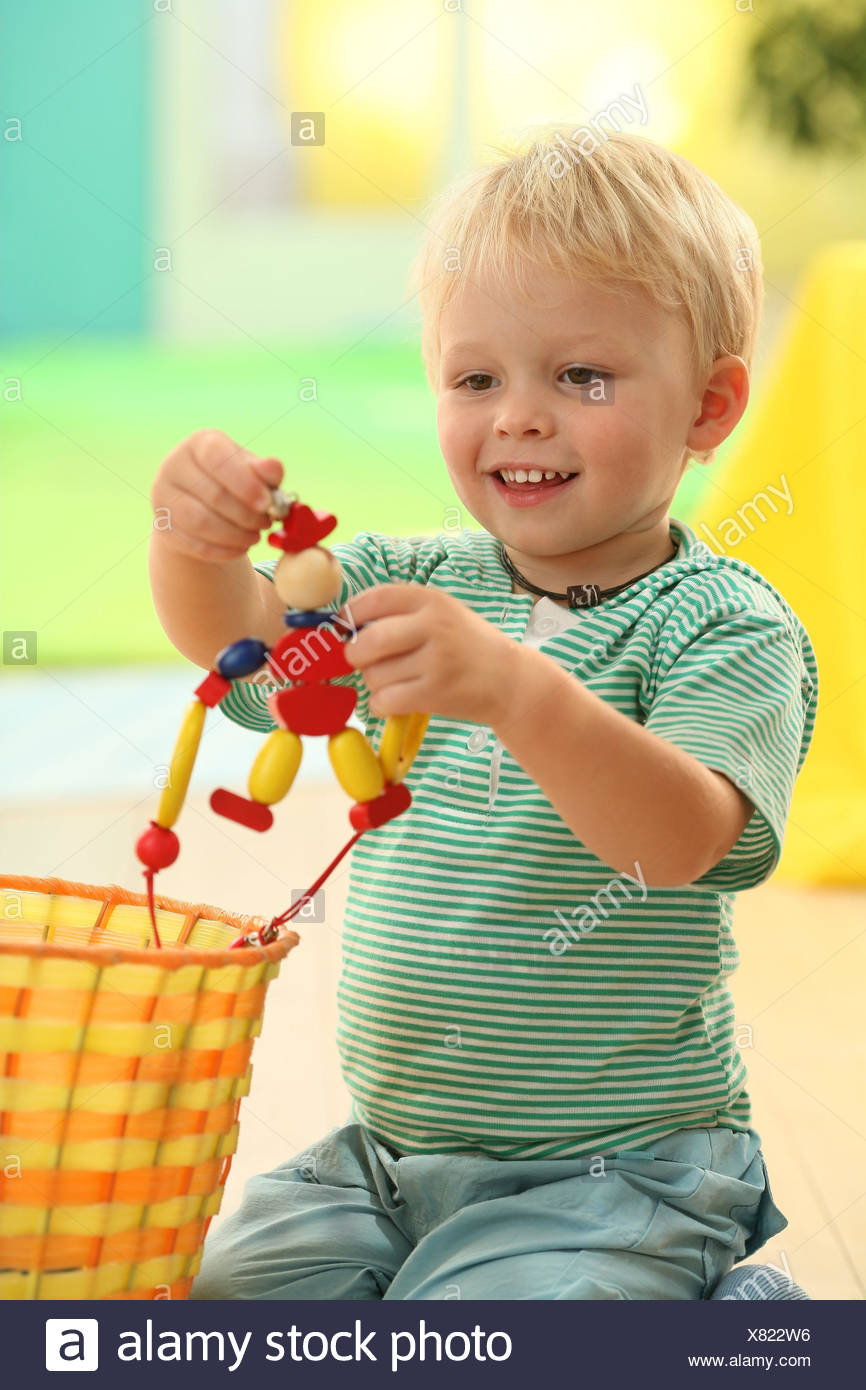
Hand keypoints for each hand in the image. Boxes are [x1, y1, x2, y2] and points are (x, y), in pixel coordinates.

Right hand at [151, 429, 284, 562]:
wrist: (202, 504)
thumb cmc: (234, 482)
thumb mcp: (252, 471)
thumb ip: (265, 471)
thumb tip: (274, 468)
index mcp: (199, 444)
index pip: (217, 458)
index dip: (244, 482)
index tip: (266, 503)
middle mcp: (174, 466)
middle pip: (213, 495)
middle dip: (246, 515)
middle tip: (265, 523)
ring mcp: (163, 496)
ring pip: (201, 523)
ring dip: (235, 535)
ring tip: (254, 536)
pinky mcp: (163, 526)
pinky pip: (194, 544)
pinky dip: (223, 550)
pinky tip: (240, 547)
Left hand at [339, 583, 515, 724]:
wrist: (509, 679)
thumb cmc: (466, 646)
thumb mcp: (442, 614)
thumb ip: (400, 613)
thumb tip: (345, 626)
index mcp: (431, 600)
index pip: (375, 598)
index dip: (350, 614)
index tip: (344, 627)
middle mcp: (434, 626)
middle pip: (367, 641)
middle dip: (354, 655)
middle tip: (362, 661)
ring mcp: (436, 661)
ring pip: (374, 675)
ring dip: (373, 683)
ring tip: (394, 681)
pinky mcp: (436, 693)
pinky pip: (385, 700)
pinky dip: (381, 704)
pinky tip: (395, 700)